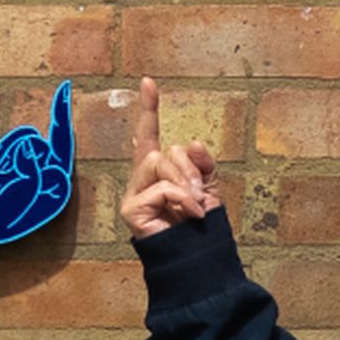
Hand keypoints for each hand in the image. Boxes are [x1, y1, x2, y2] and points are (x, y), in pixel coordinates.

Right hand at [0, 83, 72, 243]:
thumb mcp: (3, 208)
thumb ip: (28, 184)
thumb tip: (35, 147)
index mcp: (44, 206)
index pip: (60, 178)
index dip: (42, 166)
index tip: (18, 158)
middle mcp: (40, 188)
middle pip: (60, 151)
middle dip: (61, 122)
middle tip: (63, 87)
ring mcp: (24, 172)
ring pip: (36, 143)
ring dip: (15, 148)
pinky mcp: (8, 159)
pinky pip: (21, 137)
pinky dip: (12, 141)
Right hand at [120, 75, 220, 239]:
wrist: (196, 257)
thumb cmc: (198, 227)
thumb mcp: (208, 188)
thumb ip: (202, 164)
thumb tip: (191, 142)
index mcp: (159, 171)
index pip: (150, 134)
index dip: (149, 109)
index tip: (149, 82)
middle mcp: (142, 178)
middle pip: (164, 151)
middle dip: (188, 169)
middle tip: (201, 194)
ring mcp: (134, 193)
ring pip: (159, 163)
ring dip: (185, 183)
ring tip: (195, 206)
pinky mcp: (131, 208)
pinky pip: (161, 187)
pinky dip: (181, 198)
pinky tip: (189, 214)